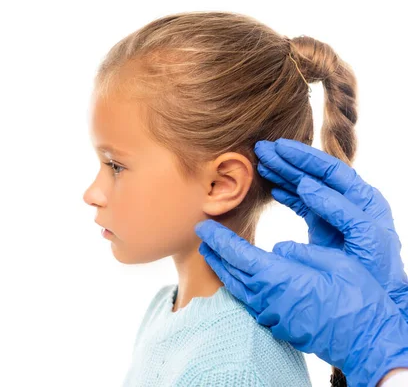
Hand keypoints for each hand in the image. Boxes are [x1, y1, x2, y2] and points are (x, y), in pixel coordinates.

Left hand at [194, 220, 407, 386]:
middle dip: (214, 253)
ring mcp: (269, 314)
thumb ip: (301, 251)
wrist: (366, 342)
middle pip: (230, 271)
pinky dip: (239, 286)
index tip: (203, 227)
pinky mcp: (277, 325)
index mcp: (276, 277)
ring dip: (223, 270)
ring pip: (237, 288)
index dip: (218, 239)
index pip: (236, 253)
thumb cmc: (355, 299)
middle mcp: (266, 297)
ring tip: (214, 256)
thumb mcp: (333, 262)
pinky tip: (241, 280)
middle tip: (203, 239)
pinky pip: (250, 301)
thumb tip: (278, 248)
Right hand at [254, 138, 407, 318]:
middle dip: (288, 160)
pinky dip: (286, 195)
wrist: (379, 298)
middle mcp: (349, 201)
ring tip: (261, 164)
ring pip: (305, 186)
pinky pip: (302, 204)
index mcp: (363, 198)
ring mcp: (335, 213)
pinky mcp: (323, 227)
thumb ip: (337, 209)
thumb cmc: (376, 268)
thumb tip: (306, 184)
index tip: (280, 148)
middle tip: (262, 149)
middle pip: (314, 173)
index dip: (303, 156)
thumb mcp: (364, 236)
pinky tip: (271, 188)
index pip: (330, 169)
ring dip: (283, 175)